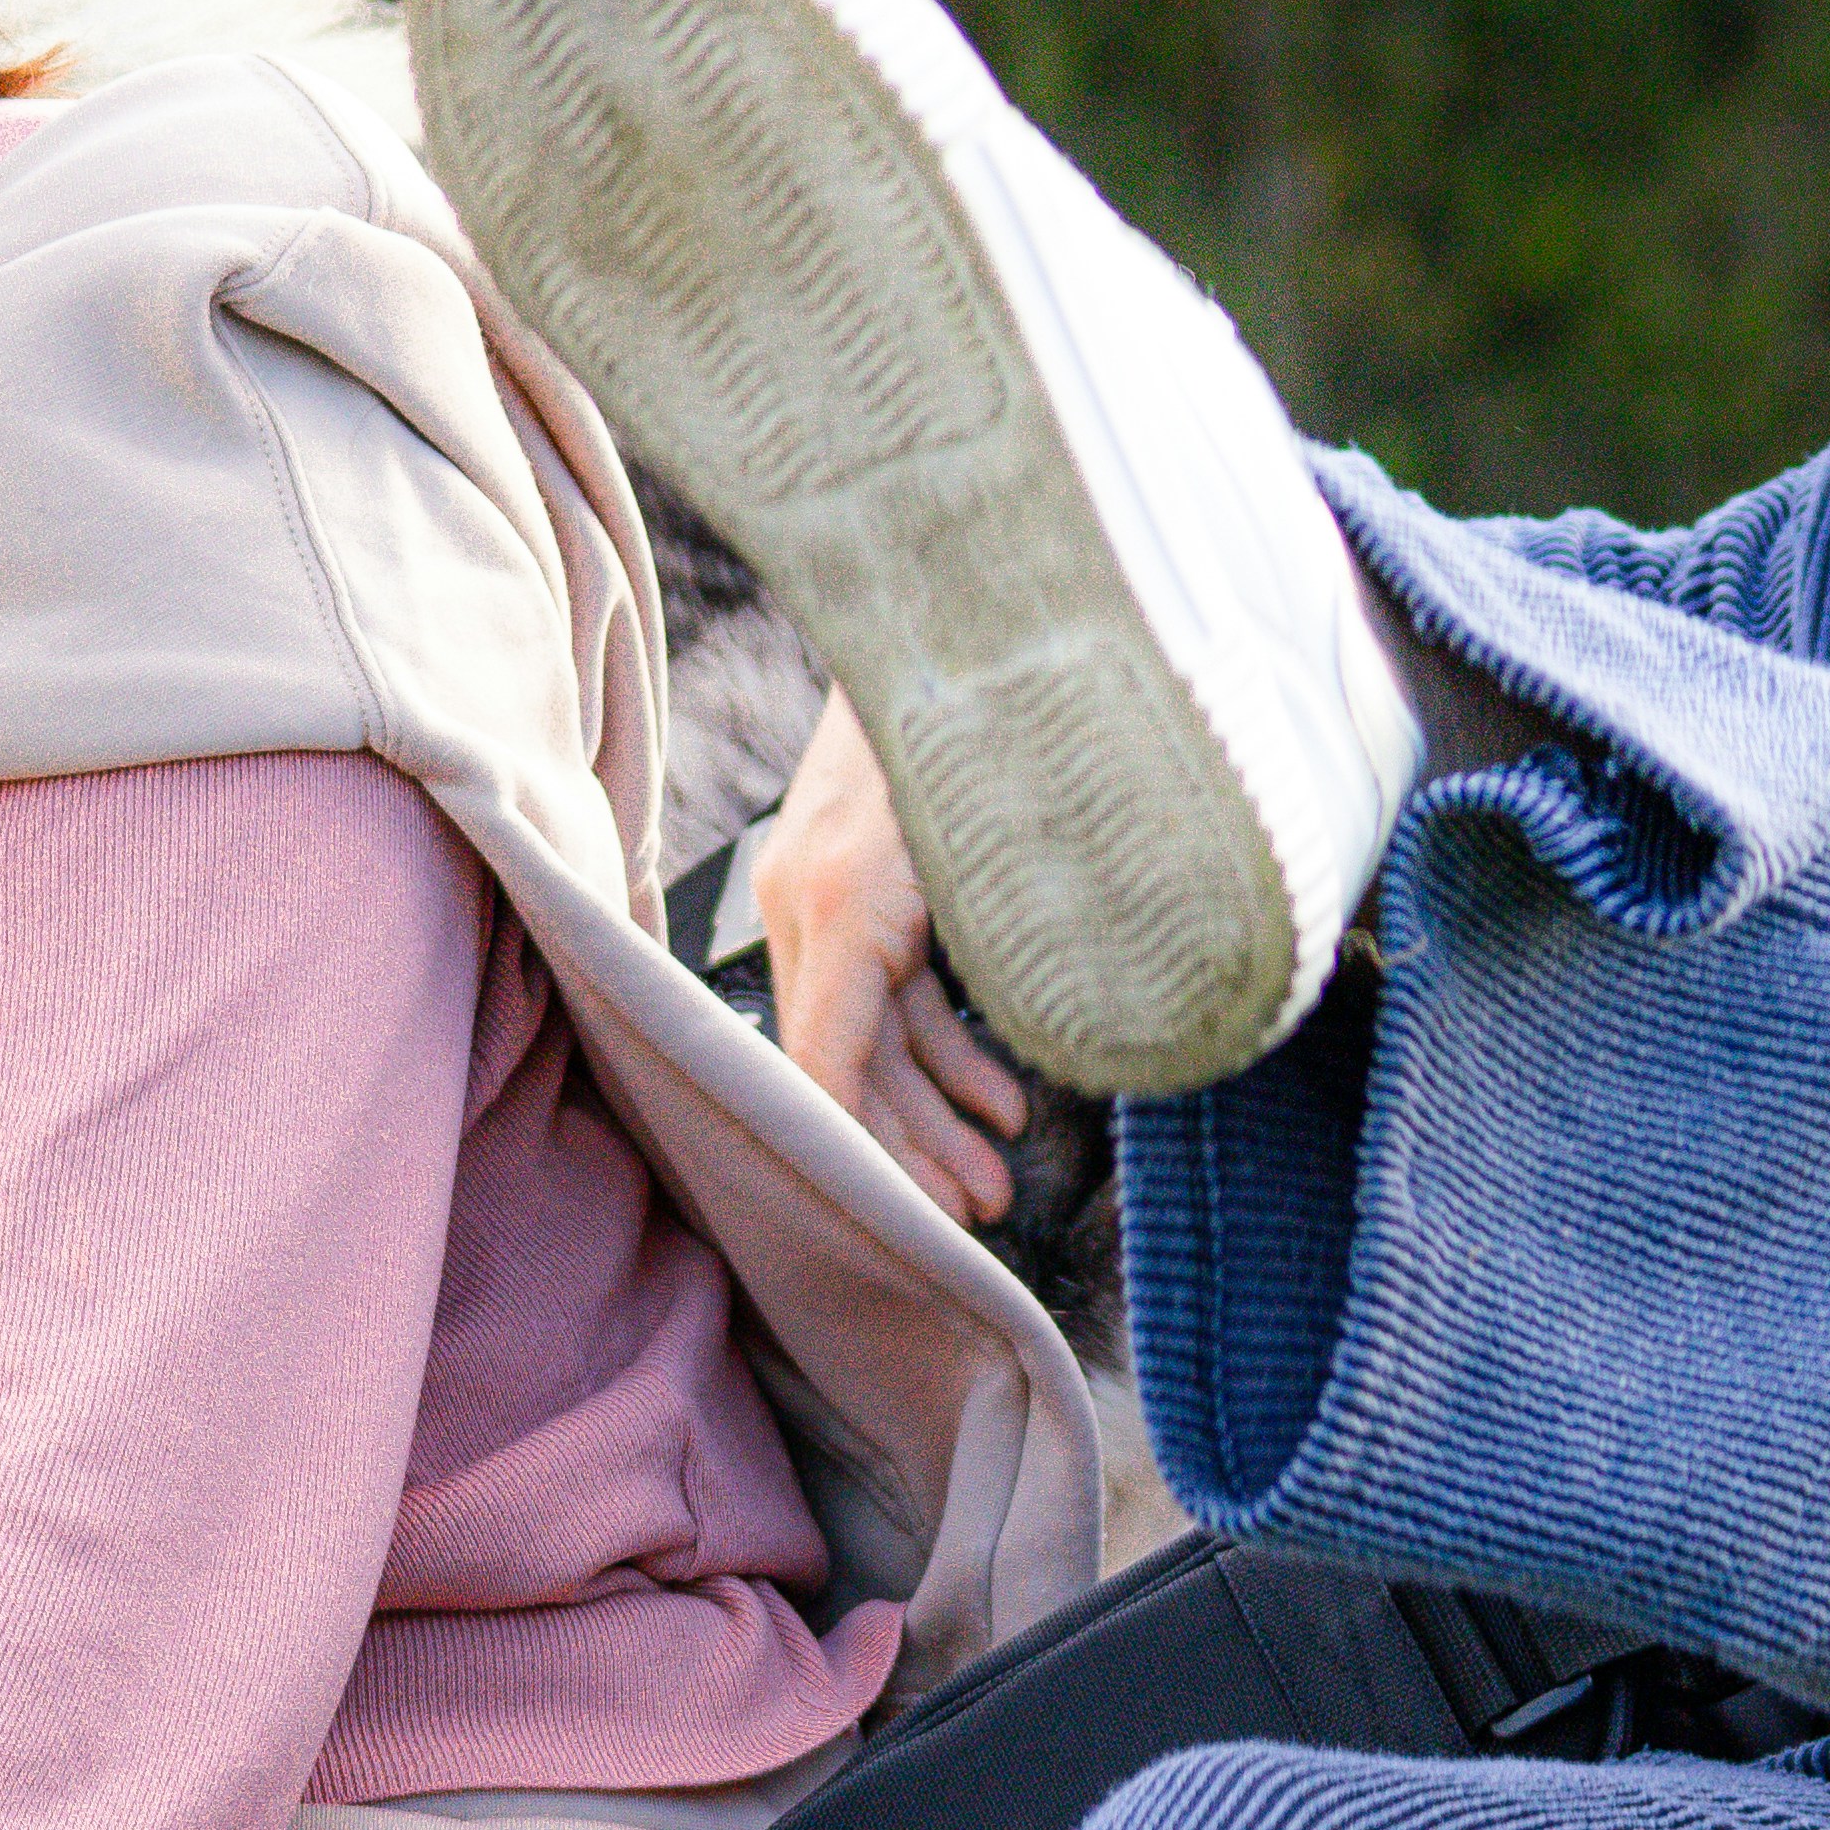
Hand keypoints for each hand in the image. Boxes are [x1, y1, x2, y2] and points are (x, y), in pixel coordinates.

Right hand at [759, 693, 1030, 1227]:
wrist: (963, 602)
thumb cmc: (1001, 721)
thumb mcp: (1010, 851)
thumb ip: (1013, 952)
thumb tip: (1019, 1075)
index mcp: (838, 900)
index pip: (821, 1064)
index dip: (858, 1155)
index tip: (899, 1226)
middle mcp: (810, 900)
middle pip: (842, 1063)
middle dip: (909, 1151)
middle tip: (979, 1216)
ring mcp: (829, 890)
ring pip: (872, 1033)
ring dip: (933, 1113)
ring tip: (999, 1176)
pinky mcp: (863, 883)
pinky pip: (892, 991)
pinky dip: (943, 1048)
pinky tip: (1000, 1100)